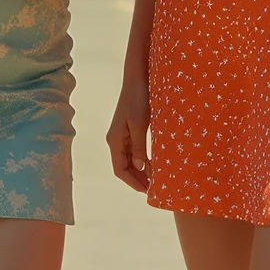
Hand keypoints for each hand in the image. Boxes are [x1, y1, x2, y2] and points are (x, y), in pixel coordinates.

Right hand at [106, 75, 151, 192]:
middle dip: (137, 179)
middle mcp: (115, 140)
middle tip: (153, 189)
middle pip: (124, 167)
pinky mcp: (129, 129)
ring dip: (140, 171)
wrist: (137, 78)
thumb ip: (139, 147)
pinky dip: (142, 160)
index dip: (132, 182)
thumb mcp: (140, 124)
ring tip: (155, 180)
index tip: (146, 191)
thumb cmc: (138, 99)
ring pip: (129, 160)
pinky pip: (133, 151)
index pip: (120, 169)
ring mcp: (121, 135)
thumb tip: (140, 168)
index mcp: (115, 140)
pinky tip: (153, 165)